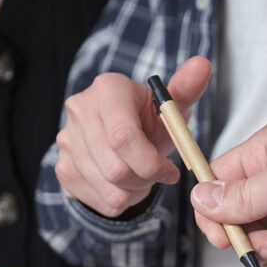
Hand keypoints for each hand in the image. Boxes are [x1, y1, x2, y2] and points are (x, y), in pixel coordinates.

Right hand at [54, 56, 211, 216]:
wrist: (118, 136)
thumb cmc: (149, 120)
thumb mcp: (170, 107)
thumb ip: (186, 89)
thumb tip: (203, 65)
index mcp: (108, 90)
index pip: (123, 138)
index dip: (151, 163)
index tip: (171, 172)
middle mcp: (80, 111)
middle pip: (116, 168)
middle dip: (146, 179)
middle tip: (157, 174)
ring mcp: (67, 142)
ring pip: (111, 189)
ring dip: (136, 190)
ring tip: (141, 175)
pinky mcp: (63, 169)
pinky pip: (101, 202)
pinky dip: (122, 199)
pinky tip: (125, 182)